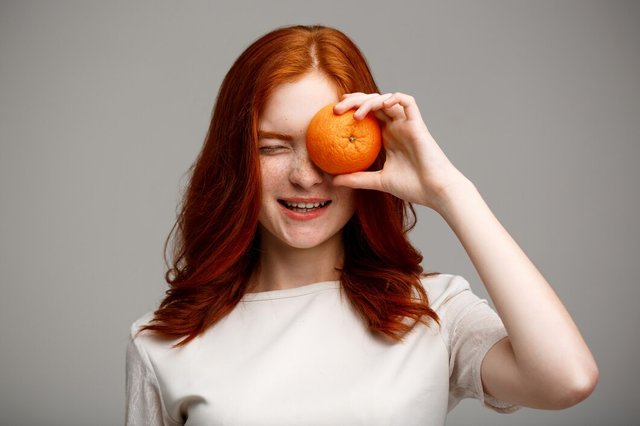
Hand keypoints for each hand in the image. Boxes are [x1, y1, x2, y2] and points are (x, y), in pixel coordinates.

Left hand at [332, 92, 470, 210]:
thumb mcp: (378, 182)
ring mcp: (407, 124)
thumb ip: (357, 178)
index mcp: (388, 136)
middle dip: (354, 100)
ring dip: (370, 101)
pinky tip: (381, 105)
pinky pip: (408, 102)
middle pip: (374, 103)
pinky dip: (394, 98)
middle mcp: (397, 127)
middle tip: (336, 108)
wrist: (434, 191)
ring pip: (387, 99)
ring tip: (356, 114)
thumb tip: (334, 181)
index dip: (352, 107)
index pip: (368, 114)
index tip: (334, 112)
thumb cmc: (412, 187)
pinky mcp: (418, 124)